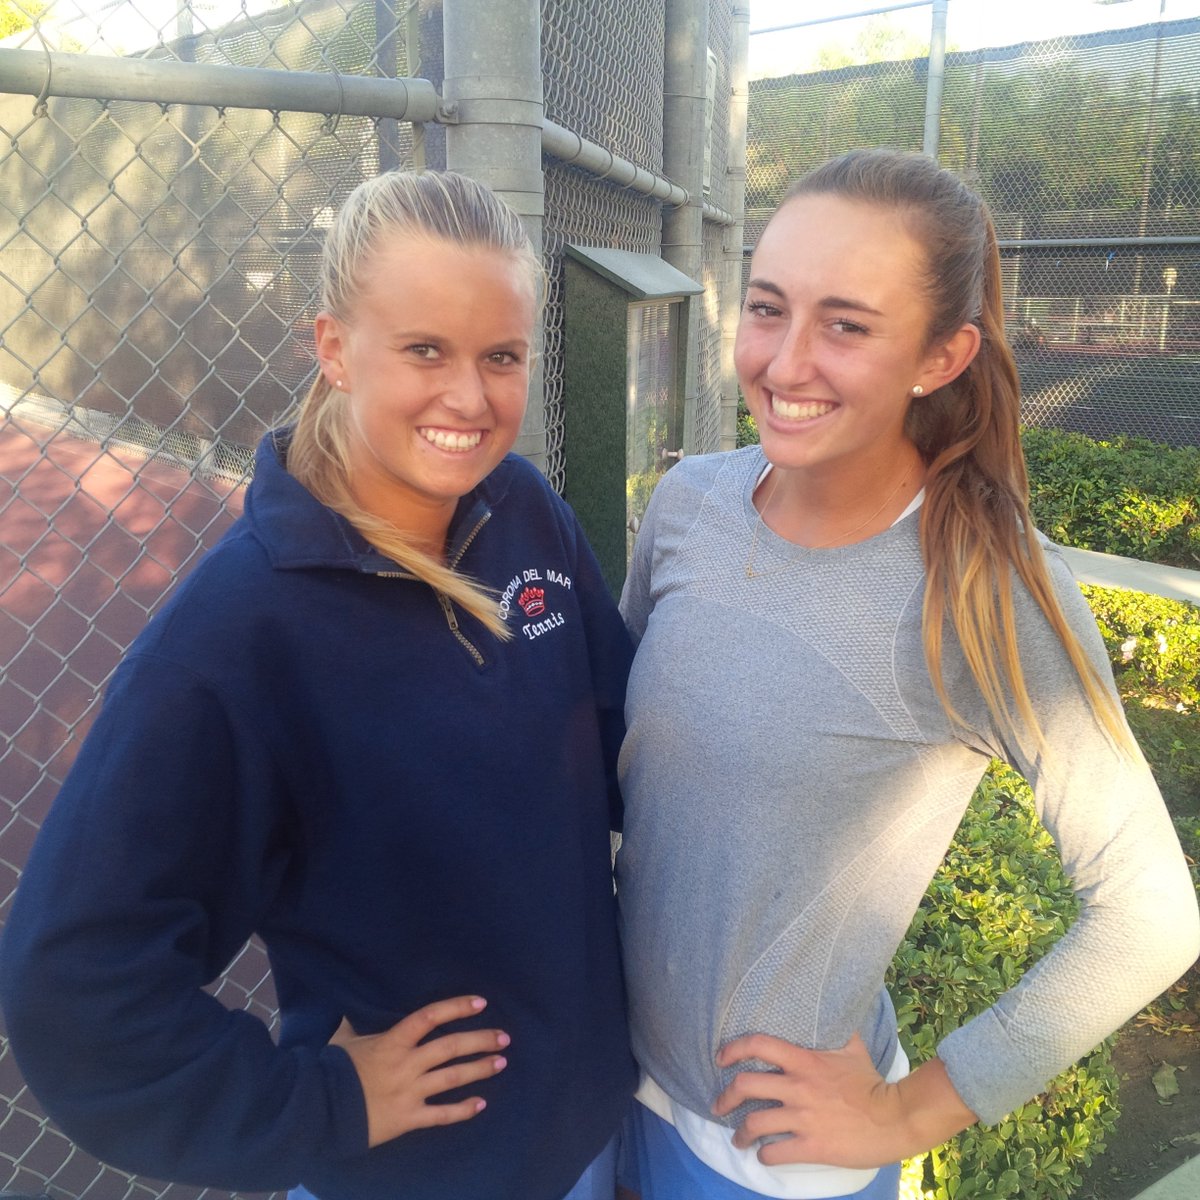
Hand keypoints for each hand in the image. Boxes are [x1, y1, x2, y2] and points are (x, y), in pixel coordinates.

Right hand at [329, 995, 508, 1146]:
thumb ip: (356, 1022)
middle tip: (504, 1037)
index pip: (430, 1017)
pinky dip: (463, 1110)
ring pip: (452, 1078)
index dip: (457, 1007)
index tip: (481, 1002)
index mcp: (393, 1041)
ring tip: (501, 1062)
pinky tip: (482, 1104)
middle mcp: (407, 1064)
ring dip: (479, 1069)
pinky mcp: (409, 1118)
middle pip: (451, 1047)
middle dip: (480, 1040)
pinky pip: (441, 1115)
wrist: (319, 1112)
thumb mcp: (345, 1039)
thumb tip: (353, 1005)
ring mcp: (410, 1092)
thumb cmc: (332, 1070)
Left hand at [711, 1033, 975, 1168]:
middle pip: (745, 1086)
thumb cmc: (872, 1082)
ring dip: (741, 1133)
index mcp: (805, 1061)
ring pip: (755, 1123)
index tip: (720, 1058)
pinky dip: (765, 1155)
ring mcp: (803, 1118)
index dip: (733, 1049)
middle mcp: (798, 1087)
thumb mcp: (852, 1047)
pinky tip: (764, 1155)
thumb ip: (834, 1028)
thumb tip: (830, 1004)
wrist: (895, 1118)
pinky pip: (775, 1152)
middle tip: (719, 1106)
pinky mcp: (812, 1146)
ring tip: (739, 1139)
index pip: (758, 1044)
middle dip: (725, 1097)